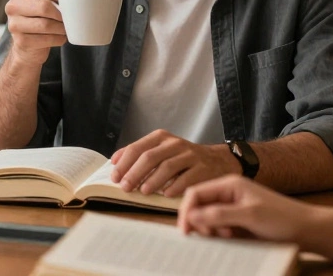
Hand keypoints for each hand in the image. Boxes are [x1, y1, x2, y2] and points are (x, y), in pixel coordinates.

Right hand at [3, 0, 66, 65]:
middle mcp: (12, 6)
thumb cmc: (38, 14)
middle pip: (44, 6)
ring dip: (62, 27)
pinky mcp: (20, 41)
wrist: (27, 43)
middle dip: (61, 13)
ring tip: (66, 27)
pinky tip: (60, 36)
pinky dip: (58, 39)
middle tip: (69, 16)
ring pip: (46, 25)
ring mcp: (14, 25)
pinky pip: (46, 40)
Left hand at [110, 129, 240, 197]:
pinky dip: (175, 187)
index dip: (124, 163)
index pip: (137, 148)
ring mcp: (190, 155)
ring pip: (167, 167)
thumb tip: (114, 161)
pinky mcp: (203, 168)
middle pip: (150, 157)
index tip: (115, 177)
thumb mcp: (161, 150)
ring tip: (144, 192)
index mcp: (161, 138)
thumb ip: (139, 153)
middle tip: (125, 187)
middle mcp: (175, 144)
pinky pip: (187, 178)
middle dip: (134, 173)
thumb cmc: (183, 158)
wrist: (218, 160)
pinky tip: (166, 195)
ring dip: (153, 180)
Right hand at [178, 175, 313, 241]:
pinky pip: (218, 223)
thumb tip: (191, 216)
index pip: (195, 193)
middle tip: (208, 236)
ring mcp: (233, 204)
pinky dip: (218, 232)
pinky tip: (230, 237)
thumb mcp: (249, 216)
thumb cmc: (282, 218)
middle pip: (199, 204)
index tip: (186, 231)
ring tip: (226, 236)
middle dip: (198, 221)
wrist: (307, 229)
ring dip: (209, 228)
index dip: (186, 211)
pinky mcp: (239, 218)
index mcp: (229, 184)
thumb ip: (219, 215)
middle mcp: (228, 192)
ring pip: (207, 215)